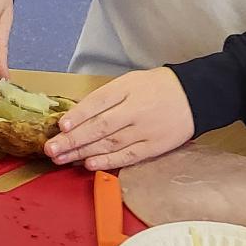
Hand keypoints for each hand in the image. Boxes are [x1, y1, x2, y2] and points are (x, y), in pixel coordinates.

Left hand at [45, 67, 193, 170]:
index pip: (98, 102)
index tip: (60, 126)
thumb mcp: (130, 81)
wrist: (195, 95)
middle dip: (73, 139)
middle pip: (100, 126)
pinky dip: (108, 161)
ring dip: (83, 152)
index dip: (78, 115)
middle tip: (51, 149)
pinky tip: (89, 164)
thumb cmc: (156, 88)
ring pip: (110, 144)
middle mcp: (135, 109)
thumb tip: (77, 116)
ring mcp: (145, 130)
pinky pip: (127, 156)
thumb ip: (106, 97)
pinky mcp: (155, 146)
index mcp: (127, 88)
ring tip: (62, 158)